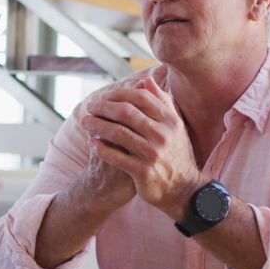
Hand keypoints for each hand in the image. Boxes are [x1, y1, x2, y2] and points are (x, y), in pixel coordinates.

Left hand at [79, 78, 203, 218]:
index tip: (104, 96)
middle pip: (126, 112)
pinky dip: (101, 148)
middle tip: (90, 107)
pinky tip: (92, 144)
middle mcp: (163, 135)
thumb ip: (161, 102)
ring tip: (85, 123)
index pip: (141, 97)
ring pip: (118, 133)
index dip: (119, 94)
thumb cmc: (175, 153)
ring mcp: (153, 154)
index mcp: (170, 121)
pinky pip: (116, 157)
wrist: (184, 188)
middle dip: (103, 107)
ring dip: (97, 126)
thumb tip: (146, 80)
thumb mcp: (174, 127)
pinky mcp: (144, 172)